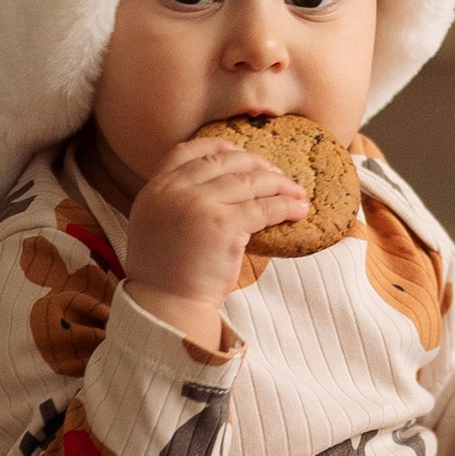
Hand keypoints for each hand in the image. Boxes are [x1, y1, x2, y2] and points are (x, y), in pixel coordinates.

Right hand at [116, 131, 308, 346]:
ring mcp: (198, 205)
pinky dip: (285, 206)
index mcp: (155, 190)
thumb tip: (217, 187)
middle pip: (223, 162)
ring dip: (279, 184)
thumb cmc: (166, 276)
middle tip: (277, 174)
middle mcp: (173, 191)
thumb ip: (176, 202)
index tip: (240, 152)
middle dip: (256, 164)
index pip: (187, 151)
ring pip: (249, 182)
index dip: (218, 147)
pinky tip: (299, 210)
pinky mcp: (223, 225)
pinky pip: (263, 208)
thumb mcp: (157, 226)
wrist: (165, 308)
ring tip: (297, 192)